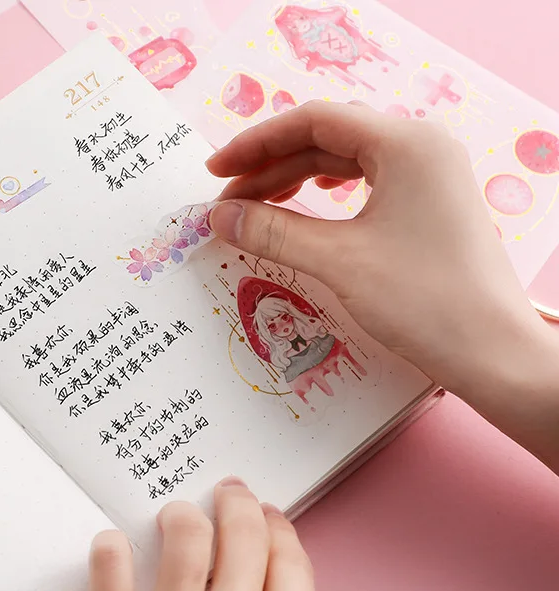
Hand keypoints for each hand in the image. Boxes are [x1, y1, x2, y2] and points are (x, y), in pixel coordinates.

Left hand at [73, 478, 326, 590]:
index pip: (289, 558)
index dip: (278, 526)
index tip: (268, 515)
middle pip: (241, 533)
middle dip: (236, 502)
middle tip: (226, 492)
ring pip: (182, 534)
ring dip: (181, 515)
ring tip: (174, 514)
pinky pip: (110, 567)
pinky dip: (112, 546)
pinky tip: (114, 544)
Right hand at [207, 102, 558, 471]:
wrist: (490, 351)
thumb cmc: (423, 301)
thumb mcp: (339, 261)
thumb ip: (273, 231)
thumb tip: (220, 216)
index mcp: (405, 143)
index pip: (315, 121)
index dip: (257, 143)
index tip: (217, 170)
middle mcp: (421, 147)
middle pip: (329, 139)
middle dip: (272, 166)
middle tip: (229, 199)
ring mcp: (430, 176)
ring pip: (347, 162)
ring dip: (296, 181)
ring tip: (256, 206)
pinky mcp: (430, 205)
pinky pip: (367, 185)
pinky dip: (327, 197)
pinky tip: (306, 206)